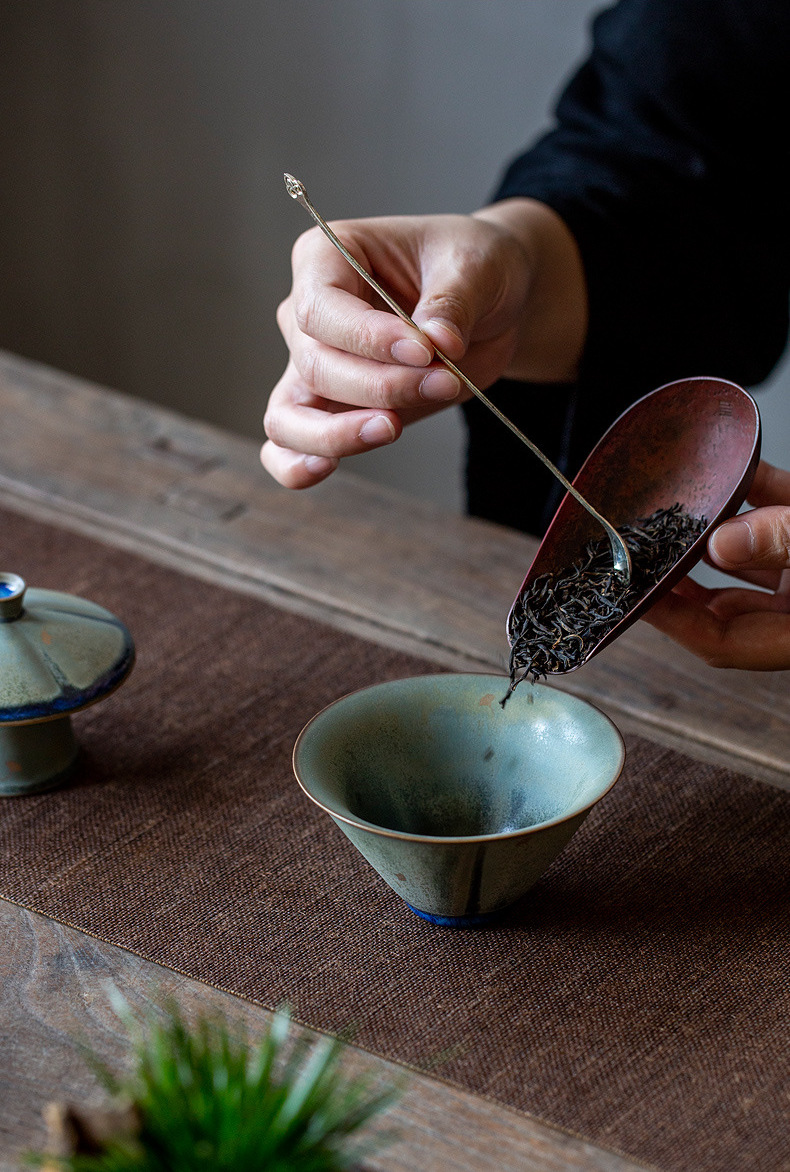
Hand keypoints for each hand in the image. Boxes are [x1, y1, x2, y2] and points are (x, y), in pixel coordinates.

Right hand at [260, 200, 585, 487]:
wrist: (491, 305)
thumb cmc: (472, 266)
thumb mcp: (475, 266)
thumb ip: (452, 302)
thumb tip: (437, 342)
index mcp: (325, 258)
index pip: (320, 310)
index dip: (368, 339)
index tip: (426, 351)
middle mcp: (306, 314)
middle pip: (316, 367)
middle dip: (382, 387)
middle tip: (445, 381)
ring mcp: (314, 366)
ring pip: (288, 416)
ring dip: (339, 434)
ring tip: (392, 429)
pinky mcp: (334, 409)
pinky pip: (290, 446)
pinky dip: (297, 466)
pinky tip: (325, 470)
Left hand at [644, 461, 789, 668]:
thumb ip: (782, 543)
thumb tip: (721, 544)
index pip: (720, 640)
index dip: (671, 620)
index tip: (631, 594)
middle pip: (722, 606)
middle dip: (676, 582)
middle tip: (636, 558)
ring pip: (745, 560)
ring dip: (707, 538)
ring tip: (667, 521)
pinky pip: (775, 514)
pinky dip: (750, 494)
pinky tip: (725, 474)